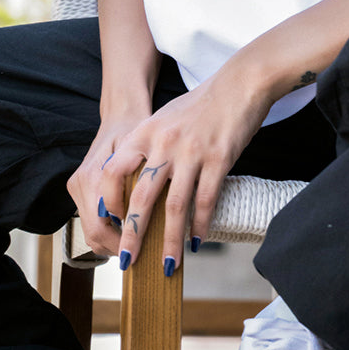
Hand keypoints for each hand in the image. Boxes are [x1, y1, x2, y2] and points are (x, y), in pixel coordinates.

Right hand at [67, 104, 151, 258]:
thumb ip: (141, 186)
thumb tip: (148, 223)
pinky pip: (90, 220)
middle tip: (143, 256)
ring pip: (90, 232)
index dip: (123, 244)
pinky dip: (107, 230)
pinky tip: (127, 230)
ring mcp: (76, 186)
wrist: (122, 113)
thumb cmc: (138, 130)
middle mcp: (80, 183)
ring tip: (137, 245)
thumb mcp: (145, 155)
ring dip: (111, 242)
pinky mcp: (78, 188)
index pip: (102, 227)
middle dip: (117, 248)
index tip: (145, 254)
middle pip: (93, 234)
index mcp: (94, 176)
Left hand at [100, 63, 272, 272]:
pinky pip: (205, 200)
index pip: (113, 172)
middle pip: (141, 197)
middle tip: (127, 262)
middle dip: (133, 234)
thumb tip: (135, 183)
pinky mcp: (218, 159)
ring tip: (166, 265)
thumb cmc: (202, 103)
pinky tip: (198, 242)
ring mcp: (192, 152)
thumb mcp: (165, 118)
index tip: (110, 223)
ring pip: (174, 207)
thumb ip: (148, 146)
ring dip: (169, 241)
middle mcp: (164, 143)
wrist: (240, 84)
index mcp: (145, 132)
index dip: (109, 201)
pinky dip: (200, 225)